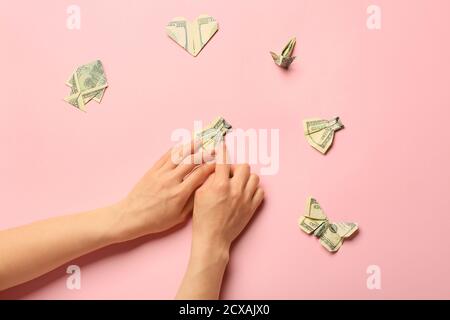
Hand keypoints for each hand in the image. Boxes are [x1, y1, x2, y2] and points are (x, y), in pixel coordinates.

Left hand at [114, 141, 214, 241]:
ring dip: (192, 145)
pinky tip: (183, 145)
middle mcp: (171, 180)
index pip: (200, 174)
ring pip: (179, 155)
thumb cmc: (156, 220)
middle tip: (214, 147)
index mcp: (180, 193)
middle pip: (191, 161)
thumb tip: (204, 189)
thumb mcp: (178, 217)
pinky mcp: (152, 170)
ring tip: (201, 138)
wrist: (132, 216)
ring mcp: (161, 174)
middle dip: (205, 152)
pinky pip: (166, 156)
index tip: (219, 163)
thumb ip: (192, 202)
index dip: (211, 166)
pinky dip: (176, 149)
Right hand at [176, 143, 263, 298]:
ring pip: (254, 178)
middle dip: (236, 167)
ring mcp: (246, 199)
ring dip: (246, 178)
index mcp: (220, 185)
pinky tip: (245, 193)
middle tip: (230, 174)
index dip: (222, 151)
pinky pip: (260, 191)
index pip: (224, 161)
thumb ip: (208, 178)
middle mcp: (235, 190)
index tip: (222, 147)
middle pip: (244, 166)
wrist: (213, 238)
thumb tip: (215, 167)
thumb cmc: (203, 218)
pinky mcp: (252, 208)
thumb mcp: (199, 195)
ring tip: (238, 183)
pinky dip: (254, 190)